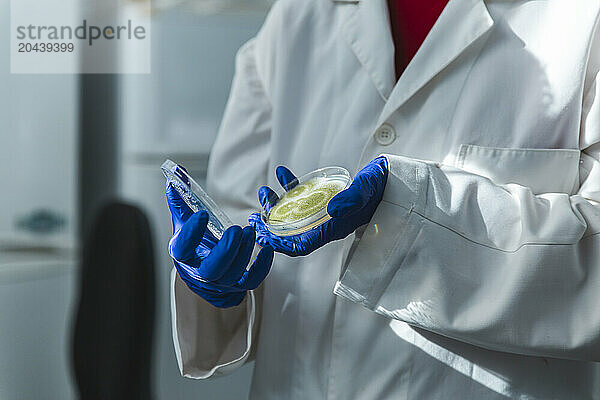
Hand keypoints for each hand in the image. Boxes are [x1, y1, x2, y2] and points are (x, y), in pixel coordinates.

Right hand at [167, 184, 273, 307]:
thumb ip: (182, 199)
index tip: (202, 214)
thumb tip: (178, 173)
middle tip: (236, 229)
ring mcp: (221, 280)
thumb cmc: (194, 243)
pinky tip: (267, 250)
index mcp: (183, 254)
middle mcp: (201, 272)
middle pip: (211, 269)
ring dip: (244, 252)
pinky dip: (262, 266)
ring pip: (233, 273)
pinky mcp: (239, 284)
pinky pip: (252, 280)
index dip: (191, 233)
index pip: (183, 247)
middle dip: (226, 249)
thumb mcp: (185, 221)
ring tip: (249, 231)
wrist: (202, 269)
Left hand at [249, 156, 387, 256]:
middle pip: (293, 232)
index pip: (301, 245)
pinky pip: (305, 195)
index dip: (279, 244)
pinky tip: (282, 172)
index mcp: (334, 227)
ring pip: (295, 214)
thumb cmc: (384, 185)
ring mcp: (326, 211)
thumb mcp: (369, 189)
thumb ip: (353, 198)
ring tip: (264, 191)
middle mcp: (327, 222)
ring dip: (276, 204)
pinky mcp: (328, 198)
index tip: (260, 235)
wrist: (396, 179)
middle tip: (252, 215)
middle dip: (270, 226)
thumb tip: (333, 208)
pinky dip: (290, 185)